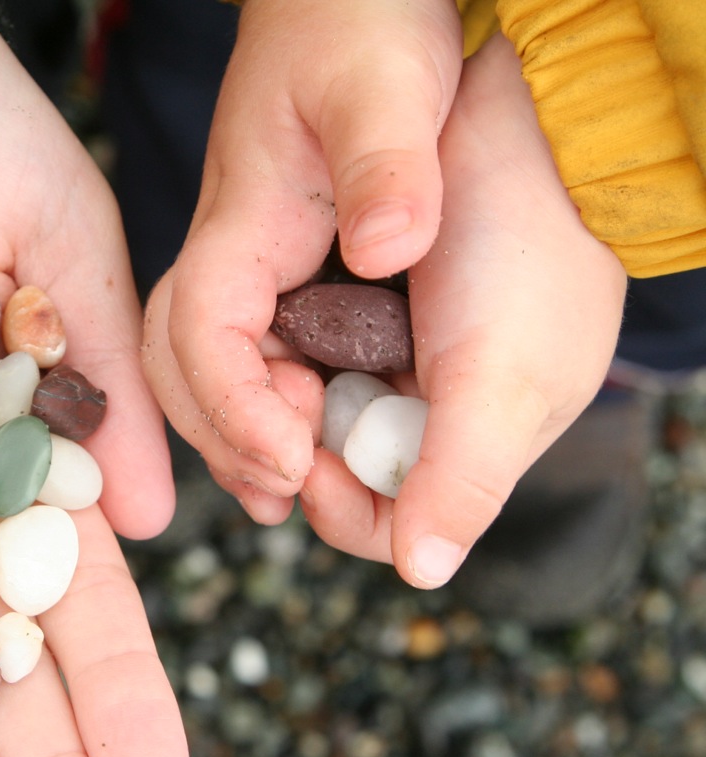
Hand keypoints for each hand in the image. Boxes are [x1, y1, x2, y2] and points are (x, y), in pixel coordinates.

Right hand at [142, 0, 462, 519]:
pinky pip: (250, 351)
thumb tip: (389, 251)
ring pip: (207, 368)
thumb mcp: (384, 85)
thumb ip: (387, 167)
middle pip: (180, 368)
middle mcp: (230, 252)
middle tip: (290, 492)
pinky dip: (271, 406)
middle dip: (225, 439)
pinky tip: (315, 440)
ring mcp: (248, 262)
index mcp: (241, 220)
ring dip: (240, 435)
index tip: (293, 459)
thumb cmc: (358, 20)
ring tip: (299, 490)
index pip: (199, 332)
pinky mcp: (275, 265)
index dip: (234, 407)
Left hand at [297, 33, 627, 587]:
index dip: (336, 508)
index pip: (378, 523)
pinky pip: (293, 353)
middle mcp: (419, 416)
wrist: (521, 132)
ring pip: (303, 417)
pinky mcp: (351, 311)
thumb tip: (423, 574)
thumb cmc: (525, 263)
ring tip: (285, 363)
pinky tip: (280, 328)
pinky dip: (280, 350)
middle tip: (286, 404)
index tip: (307, 467)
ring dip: (280, 401)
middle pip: (330, 475)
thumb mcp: (504, 381)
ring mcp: (385, 362)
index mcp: (461, 449)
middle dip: (298, 452)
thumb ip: (463, 477)